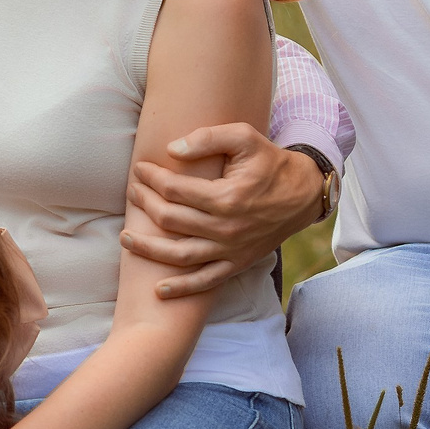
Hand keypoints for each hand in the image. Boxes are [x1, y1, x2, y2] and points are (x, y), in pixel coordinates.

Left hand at [124, 124, 326, 297]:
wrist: (303, 194)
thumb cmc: (270, 162)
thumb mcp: (245, 138)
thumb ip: (208, 138)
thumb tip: (172, 149)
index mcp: (226, 197)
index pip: (175, 189)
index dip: (152, 178)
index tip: (140, 170)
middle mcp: (226, 227)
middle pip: (171, 219)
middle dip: (145, 204)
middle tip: (132, 192)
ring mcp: (231, 249)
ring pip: (181, 255)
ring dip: (149, 248)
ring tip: (126, 238)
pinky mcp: (237, 263)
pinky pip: (206, 281)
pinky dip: (182, 288)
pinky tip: (160, 290)